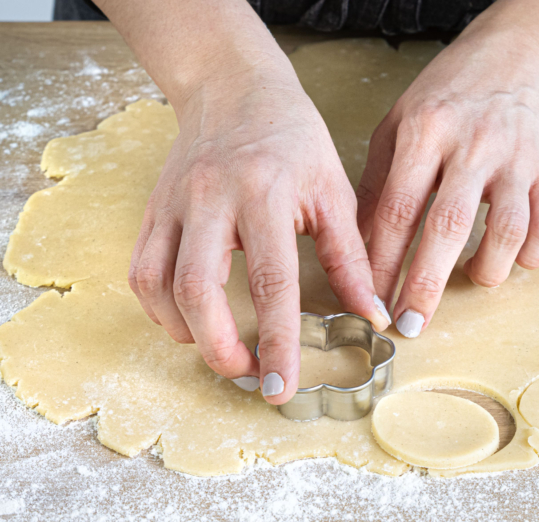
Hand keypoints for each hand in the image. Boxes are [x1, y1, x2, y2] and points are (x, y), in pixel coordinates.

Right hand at [128, 71, 390, 403]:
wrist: (234, 88)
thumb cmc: (293, 138)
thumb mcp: (334, 191)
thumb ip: (350, 257)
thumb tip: (370, 316)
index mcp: (266, 193)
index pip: (271, 282)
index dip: (277, 342)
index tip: (282, 387)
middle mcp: (211, 199)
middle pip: (198, 290)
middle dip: (219, 349)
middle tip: (248, 374)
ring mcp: (173, 204)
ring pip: (158, 285)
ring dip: (187, 332)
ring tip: (222, 348)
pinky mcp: (153, 209)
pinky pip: (140, 271)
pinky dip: (160, 308)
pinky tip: (190, 320)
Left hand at [356, 0, 538, 337]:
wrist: (513, 56)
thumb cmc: (448, 95)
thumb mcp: (398, 125)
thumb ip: (378, 183)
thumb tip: (359, 246)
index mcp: (424, 132)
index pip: (397, 210)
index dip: (382, 264)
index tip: (372, 301)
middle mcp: (470, 145)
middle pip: (447, 226)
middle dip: (426, 285)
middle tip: (412, 324)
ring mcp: (515, 157)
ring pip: (505, 230)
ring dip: (486, 270)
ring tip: (470, 278)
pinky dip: (530, 254)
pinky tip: (512, 259)